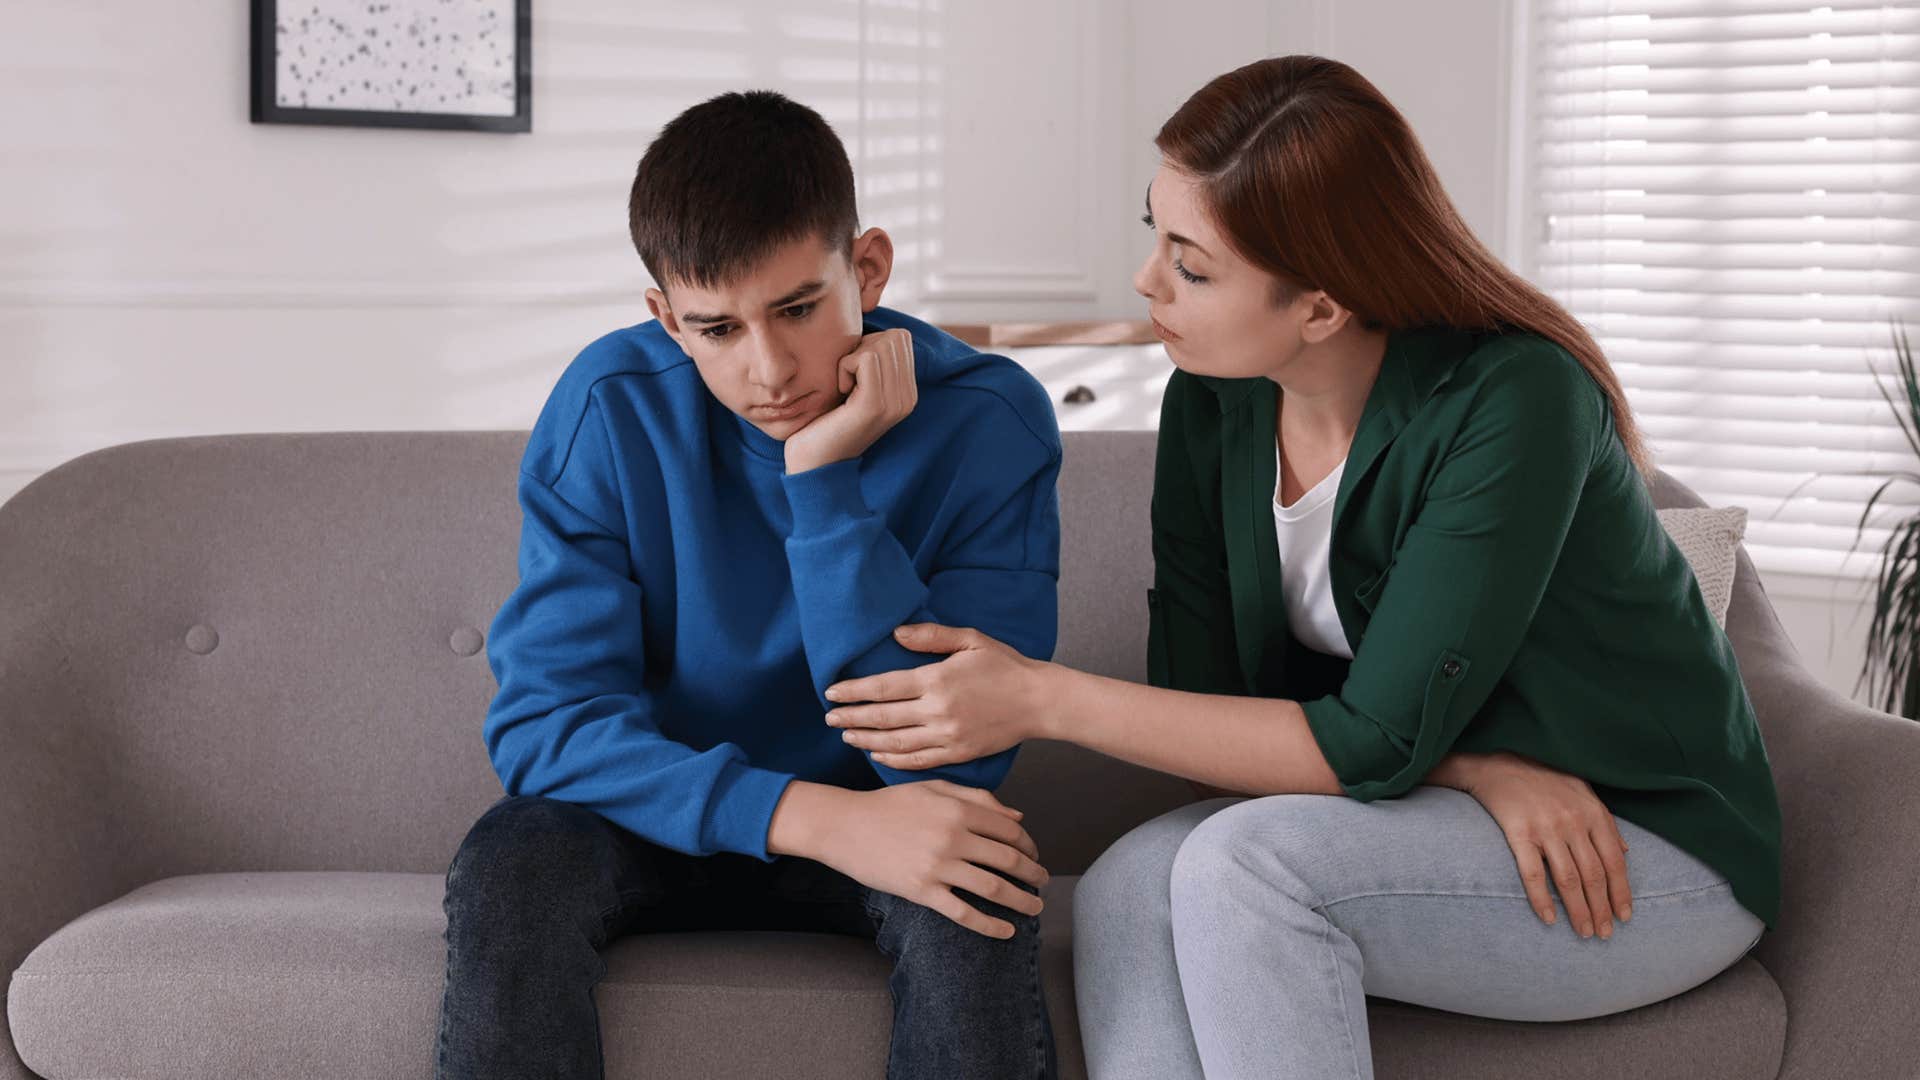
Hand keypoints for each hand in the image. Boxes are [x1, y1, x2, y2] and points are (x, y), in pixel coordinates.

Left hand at [783, 328, 917, 473]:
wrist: (815, 464)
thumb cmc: (826, 420)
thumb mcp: (855, 387)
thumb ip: (871, 361)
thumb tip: (867, 326)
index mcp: (907, 392)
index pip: (900, 337)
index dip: (870, 344)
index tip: (854, 374)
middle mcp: (908, 397)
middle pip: (894, 336)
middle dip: (863, 348)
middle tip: (848, 379)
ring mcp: (895, 402)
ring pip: (880, 344)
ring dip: (852, 358)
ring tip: (845, 387)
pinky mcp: (875, 405)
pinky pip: (865, 358)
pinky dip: (844, 367)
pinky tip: (840, 391)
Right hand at [818, 780, 1049, 938]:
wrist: (845, 826)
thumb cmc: (889, 804)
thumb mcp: (933, 788)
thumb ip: (977, 798)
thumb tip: (1017, 817)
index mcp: (959, 810)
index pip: (1010, 831)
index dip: (1030, 845)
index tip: (1035, 856)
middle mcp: (953, 837)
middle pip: (1009, 860)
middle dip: (1033, 875)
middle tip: (1043, 883)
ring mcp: (938, 866)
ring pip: (993, 888)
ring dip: (1021, 901)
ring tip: (1035, 908)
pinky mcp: (922, 891)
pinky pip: (964, 912)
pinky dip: (990, 925)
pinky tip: (1007, 931)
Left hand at [825, 623, 1045, 768]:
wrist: (1039, 701)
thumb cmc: (1006, 666)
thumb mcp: (970, 639)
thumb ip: (931, 636)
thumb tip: (896, 634)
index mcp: (937, 679)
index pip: (883, 687)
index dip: (853, 691)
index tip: (831, 693)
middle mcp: (938, 711)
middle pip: (883, 717)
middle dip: (851, 717)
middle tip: (829, 719)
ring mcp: (948, 736)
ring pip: (895, 743)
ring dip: (866, 740)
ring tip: (846, 736)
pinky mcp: (958, 754)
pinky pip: (918, 761)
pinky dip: (893, 760)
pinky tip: (878, 754)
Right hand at [1460, 751, 1632, 938]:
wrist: (1498, 764)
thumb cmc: (1544, 779)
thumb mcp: (1582, 792)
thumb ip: (1604, 822)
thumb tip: (1625, 852)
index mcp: (1593, 813)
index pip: (1614, 862)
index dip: (1621, 892)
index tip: (1624, 916)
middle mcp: (1573, 823)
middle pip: (1594, 875)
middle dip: (1602, 909)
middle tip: (1604, 934)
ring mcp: (1546, 829)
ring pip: (1569, 880)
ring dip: (1579, 911)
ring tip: (1584, 932)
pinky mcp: (1519, 834)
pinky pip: (1533, 874)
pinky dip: (1542, 899)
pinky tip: (1549, 919)